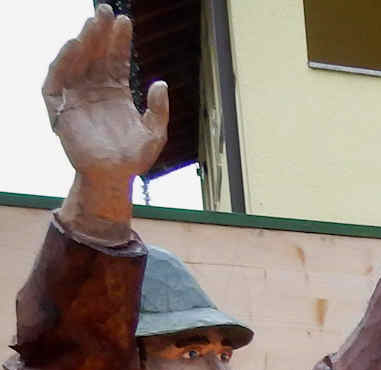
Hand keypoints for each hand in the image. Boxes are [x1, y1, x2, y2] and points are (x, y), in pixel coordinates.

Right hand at [45, 7, 167, 233]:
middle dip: (100, 32)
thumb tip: (160, 82)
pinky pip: (57, 81)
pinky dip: (63, 62)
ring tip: (92, 24)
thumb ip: (159, 109)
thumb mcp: (155, 132)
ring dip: (83, 42)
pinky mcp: (60, 109)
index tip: (125, 21)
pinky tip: (73, 46)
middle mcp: (94, 90)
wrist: (114, 178)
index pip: (116, 60)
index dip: (120, 41)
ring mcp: (76, 97)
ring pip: (77, 62)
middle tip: (105, 10)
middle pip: (96, 55)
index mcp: (115, 92)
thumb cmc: (134, 158)